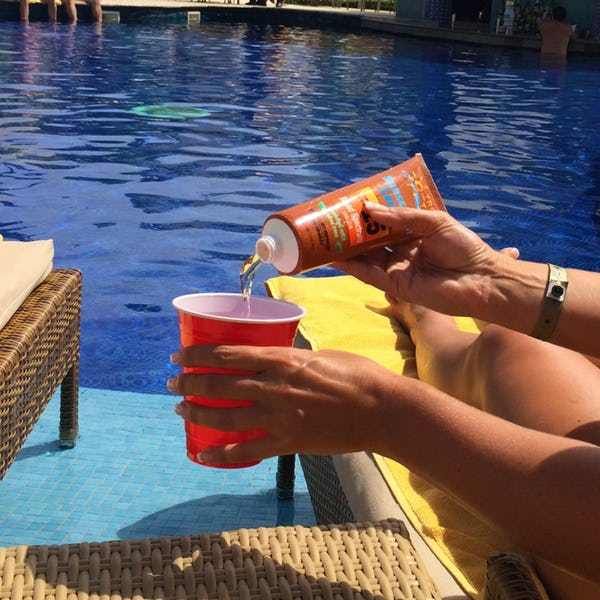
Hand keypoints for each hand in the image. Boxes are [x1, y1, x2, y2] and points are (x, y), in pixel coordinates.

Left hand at [168, 345, 403, 464]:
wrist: (381, 410)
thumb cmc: (358, 374)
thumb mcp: (321, 354)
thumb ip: (292, 358)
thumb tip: (273, 358)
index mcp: (284, 360)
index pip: (229, 353)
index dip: (199, 355)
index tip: (180, 355)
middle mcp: (275, 387)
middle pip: (221, 384)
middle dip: (191, 383)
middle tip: (172, 383)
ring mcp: (280, 416)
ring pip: (227, 416)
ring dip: (199, 413)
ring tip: (180, 410)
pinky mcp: (289, 442)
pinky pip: (248, 451)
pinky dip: (222, 455)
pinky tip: (202, 454)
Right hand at [337, 204, 518, 317]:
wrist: (481, 279)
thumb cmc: (463, 247)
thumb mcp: (433, 221)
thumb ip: (401, 217)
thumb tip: (369, 210)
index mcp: (412, 234)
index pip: (383, 223)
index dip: (367, 216)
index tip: (348, 205)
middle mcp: (401, 251)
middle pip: (370, 241)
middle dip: (351, 231)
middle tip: (329, 220)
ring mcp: (397, 268)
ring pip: (365, 257)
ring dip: (345, 248)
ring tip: (323, 236)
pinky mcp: (395, 284)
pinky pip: (368, 274)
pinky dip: (351, 266)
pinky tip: (334, 257)